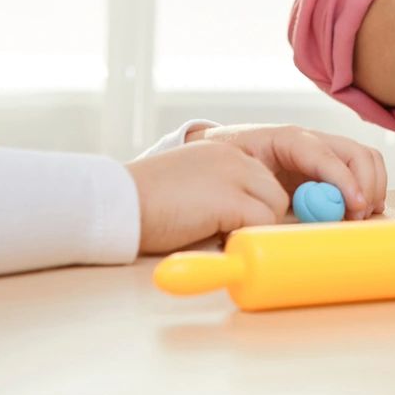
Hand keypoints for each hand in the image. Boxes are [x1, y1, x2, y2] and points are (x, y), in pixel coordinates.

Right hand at [130, 141, 289, 254]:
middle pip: (275, 191)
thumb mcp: (190, 187)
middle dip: (260, 218)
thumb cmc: (144, 204)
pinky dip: (246, 239)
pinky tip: (218, 243)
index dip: (258, 205)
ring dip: (254, 228)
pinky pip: (262, 223)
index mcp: (222, 151)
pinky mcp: (230, 200)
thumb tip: (243, 224)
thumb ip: (218, 195)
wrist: (119, 202)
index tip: (250, 224)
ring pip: (275, 207)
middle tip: (232, 236)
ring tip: (220, 239)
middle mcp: (233, 157)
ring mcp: (234, 175)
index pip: (264, 177)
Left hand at [188, 123, 386, 218]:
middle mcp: (311, 142)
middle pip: (356, 152)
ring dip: (372, 185)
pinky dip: (368, 187)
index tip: (355, 207)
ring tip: (362, 214)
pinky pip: (359, 170)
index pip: (325, 155)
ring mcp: (322, 152)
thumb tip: (284, 224)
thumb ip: (261, 198)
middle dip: (365, 184)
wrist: (219, 151)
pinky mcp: (327, 166)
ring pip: (365, 158)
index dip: (344, 181)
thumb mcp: (236, 177)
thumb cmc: (226, 163)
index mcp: (287, 139)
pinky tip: (360, 209)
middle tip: (359, 215)